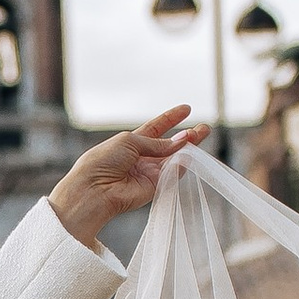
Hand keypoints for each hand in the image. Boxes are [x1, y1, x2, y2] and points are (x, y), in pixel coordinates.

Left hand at [50, 109, 198, 243]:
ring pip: (174, 159)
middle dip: (186, 136)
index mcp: (130, 143)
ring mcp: (148, 173)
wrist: (94, 189)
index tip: (186, 109)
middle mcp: (141, 157)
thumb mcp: (129, 141)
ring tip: (201, 134)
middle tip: (204, 128)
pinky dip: (183, 164)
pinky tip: (191, 153)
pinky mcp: (154, 187)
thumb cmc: (103, 161)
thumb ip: (156, 142)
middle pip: (169, 145)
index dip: (170, 118)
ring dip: (188, 147)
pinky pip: (172, 174)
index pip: (155, 128)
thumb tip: (180, 141)